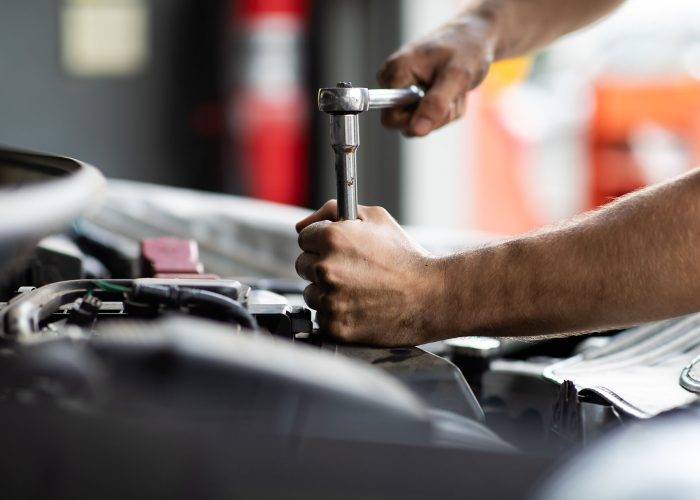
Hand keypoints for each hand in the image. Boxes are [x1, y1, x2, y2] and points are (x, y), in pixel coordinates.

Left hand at [295, 200, 444, 345]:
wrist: (431, 295)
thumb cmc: (407, 257)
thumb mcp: (376, 218)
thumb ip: (333, 211)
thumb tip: (303, 224)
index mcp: (332, 238)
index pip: (304, 237)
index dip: (321, 242)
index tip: (337, 250)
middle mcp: (327, 268)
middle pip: (303, 265)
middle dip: (322, 265)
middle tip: (351, 270)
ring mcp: (330, 299)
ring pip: (311, 293)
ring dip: (326, 291)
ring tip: (357, 290)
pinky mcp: (335, 325)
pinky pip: (322, 317)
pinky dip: (336, 314)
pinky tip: (358, 307)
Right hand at [377, 15, 496, 136]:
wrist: (475, 37)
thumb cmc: (466, 48)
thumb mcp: (456, 77)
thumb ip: (435, 105)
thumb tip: (415, 130)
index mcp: (394, 73)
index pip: (391, 118)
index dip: (417, 119)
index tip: (440, 103)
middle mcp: (393, 82)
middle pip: (407, 124)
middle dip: (436, 116)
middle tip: (453, 95)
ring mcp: (404, 90)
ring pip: (421, 123)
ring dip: (445, 113)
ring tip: (456, 90)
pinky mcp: (414, 96)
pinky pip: (429, 118)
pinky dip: (446, 110)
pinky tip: (454, 92)